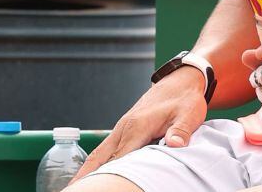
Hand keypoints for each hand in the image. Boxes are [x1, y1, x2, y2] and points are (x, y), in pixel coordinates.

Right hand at [69, 66, 207, 183]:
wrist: (180, 81)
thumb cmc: (185, 99)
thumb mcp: (189, 114)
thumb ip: (181, 130)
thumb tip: (176, 145)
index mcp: (137, 127)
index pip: (117, 159)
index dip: (106, 176)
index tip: (96, 188)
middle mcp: (124, 128)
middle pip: (99, 158)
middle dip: (85, 176)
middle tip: (71, 191)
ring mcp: (122, 128)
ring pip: (99, 153)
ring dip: (87, 170)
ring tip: (75, 187)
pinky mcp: (125, 129)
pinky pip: (106, 148)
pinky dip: (96, 162)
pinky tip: (92, 174)